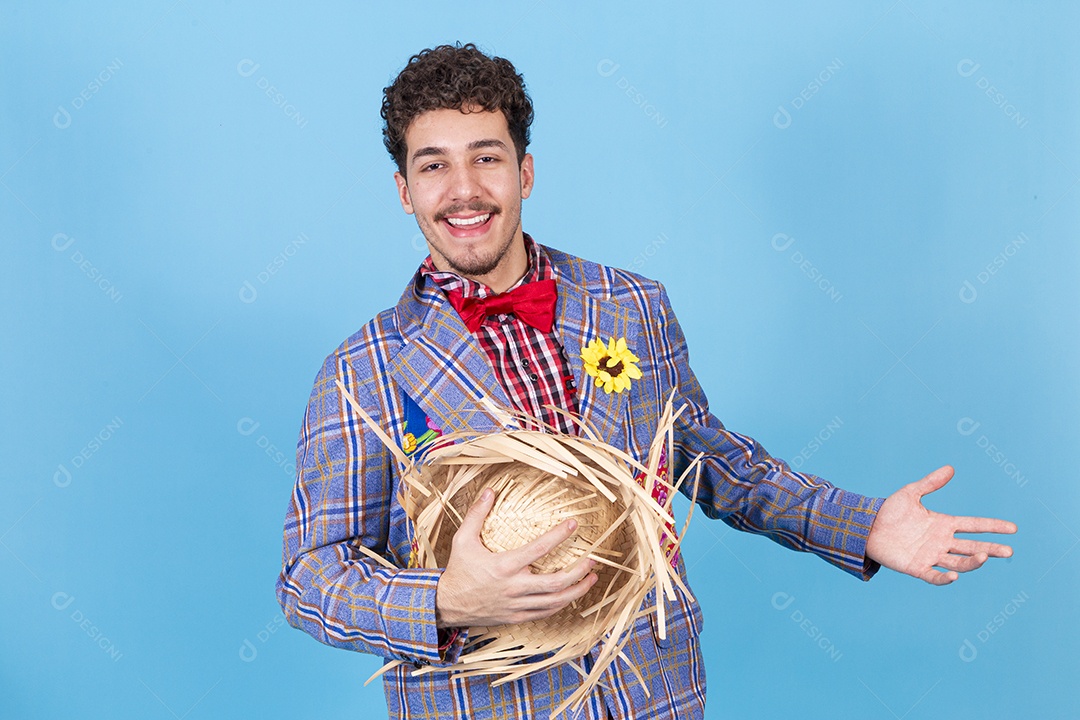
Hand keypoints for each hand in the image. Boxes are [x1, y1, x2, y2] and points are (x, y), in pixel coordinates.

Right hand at [435, 487, 598, 627]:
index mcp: (504, 566)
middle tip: (592, 560)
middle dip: (578, 571)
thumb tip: (490, 490)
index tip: (573, 524)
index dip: (559, 535)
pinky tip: (571, 595)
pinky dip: (562, 604)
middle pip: (556, 582)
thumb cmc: (458, 570)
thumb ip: (477, 514)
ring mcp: (517, 605)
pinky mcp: (517, 617)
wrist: (447, 605)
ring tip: (591, 578)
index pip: (539, 549)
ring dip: (577, 590)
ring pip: (556, 601)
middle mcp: (514, 587)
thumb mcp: (462, 540)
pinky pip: (546, 613)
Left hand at [866, 465, 1016, 584]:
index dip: (993, 526)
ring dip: (972, 561)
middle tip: (1009, 550)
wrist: (867, 527)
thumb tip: (951, 468)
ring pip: (958, 562)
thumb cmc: (889, 511)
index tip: (1013, 528)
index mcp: (943, 524)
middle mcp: (941, 541)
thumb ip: (930, 483)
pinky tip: (954, 576)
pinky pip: (934, 576)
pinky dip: (944, 578)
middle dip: (991, 549)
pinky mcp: (916, 567)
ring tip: (985, 556)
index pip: (974, 526)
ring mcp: (930, 556)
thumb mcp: (910, 493)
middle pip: (972, 547)